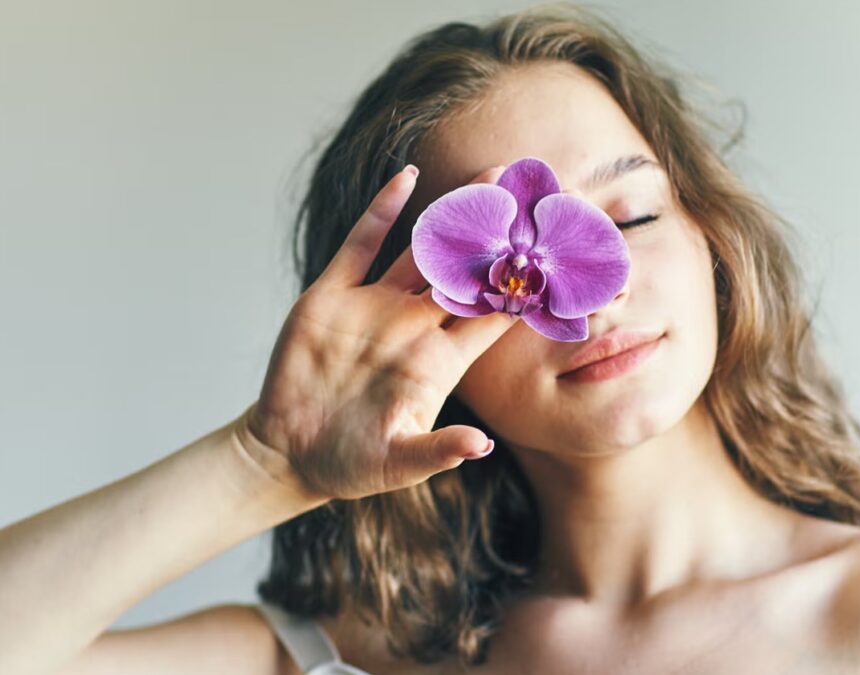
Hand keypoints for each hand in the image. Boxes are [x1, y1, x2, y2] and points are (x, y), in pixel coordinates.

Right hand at [238, 164, 515, 500]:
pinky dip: (382, 211)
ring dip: (453, 212)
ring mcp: (375, 305)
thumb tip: (482, 449)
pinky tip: (407, 177)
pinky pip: (362, 244)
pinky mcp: (333, 295)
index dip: (524, 289)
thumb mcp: (398, 463)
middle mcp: (414, 324)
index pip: (492, 317)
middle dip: (500, 237)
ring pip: (422, 248)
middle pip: (467, 271)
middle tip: (535, 196)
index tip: (557, 258)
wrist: (290, 452)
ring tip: (491, 176)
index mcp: (440, 361)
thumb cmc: (352, 464)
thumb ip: (438, 451)